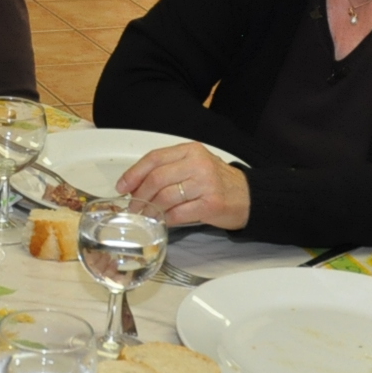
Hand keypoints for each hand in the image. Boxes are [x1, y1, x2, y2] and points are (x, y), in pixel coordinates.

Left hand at [115, 143, 250, 229]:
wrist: (249, 197)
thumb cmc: (216, 182)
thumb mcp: (194, 166)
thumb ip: (169, 170)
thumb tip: (135, 185)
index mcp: (190, 150)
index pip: (154, 158)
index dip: (134, 173)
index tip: (122, 187)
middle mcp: (198, 164)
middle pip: (157, 178)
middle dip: (139, 195)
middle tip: (133, 207)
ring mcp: (206, 184)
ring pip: (165, 197)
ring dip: (150, 209)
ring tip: (146, 216)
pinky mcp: (211, 204)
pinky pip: (179, 213)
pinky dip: (166, 219)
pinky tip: (163, 221)